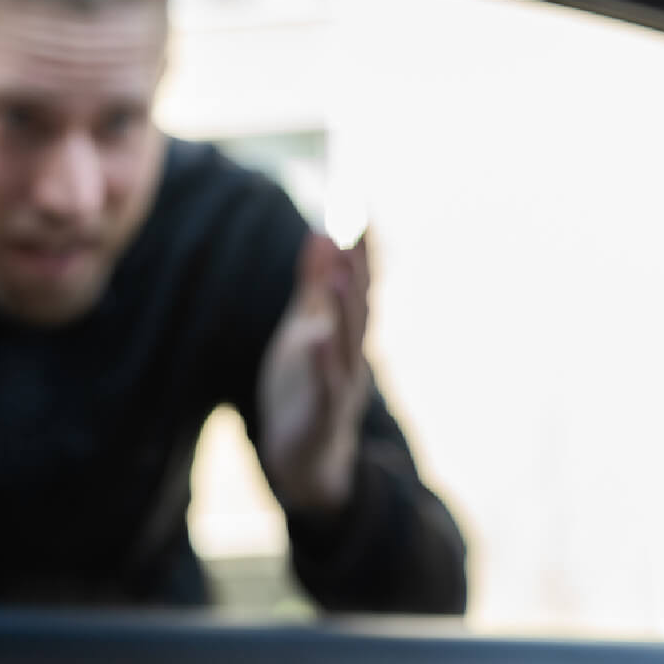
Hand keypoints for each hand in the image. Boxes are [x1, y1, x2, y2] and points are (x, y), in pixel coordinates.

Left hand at [256, 231, 373, 513]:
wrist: (303, 457)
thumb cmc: (305, 388)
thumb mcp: (306, 329)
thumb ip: (314, 285)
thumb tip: (322, 233)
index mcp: (344, 333)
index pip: (358, 284)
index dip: (359, 248)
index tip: (359, 205)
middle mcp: (350, 355)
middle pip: (359, 308)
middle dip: (359, 270)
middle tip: (355, 231)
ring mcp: (340, 384)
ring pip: (347, 343)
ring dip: (347, 311)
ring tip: (343, 276)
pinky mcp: (322, 413)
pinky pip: (326, 386)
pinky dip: (324, 363)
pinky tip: (317, 339)